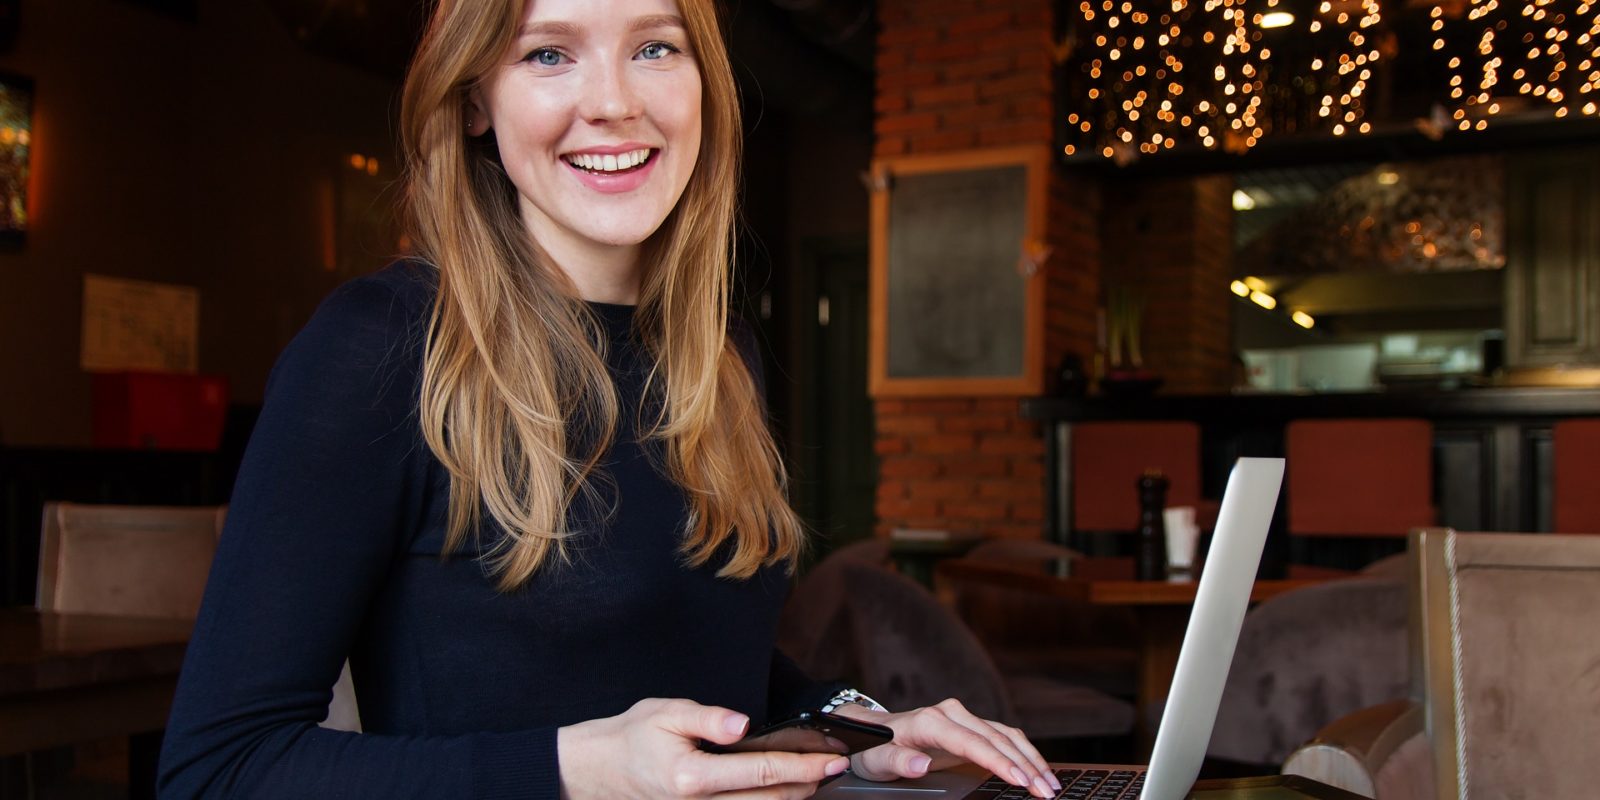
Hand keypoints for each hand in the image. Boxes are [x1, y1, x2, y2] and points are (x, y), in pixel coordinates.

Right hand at [557, 698, 849, 799]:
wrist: (600, 770)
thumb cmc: (631, 738)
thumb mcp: (665, 713)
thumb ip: (707, 718)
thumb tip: (741, 724)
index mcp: (694, 778)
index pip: (762, 773)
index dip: (803, 766)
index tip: (832, 757)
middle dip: (810, 783)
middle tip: (837, 764)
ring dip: (795, 796)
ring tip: (819, 774)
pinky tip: (785, 788)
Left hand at [832, 699, 1059, 798]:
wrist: (873, 732)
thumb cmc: (874, 748)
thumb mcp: (876, 761)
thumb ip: (897, 762)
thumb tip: (921, 763)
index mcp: (930, 721)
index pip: (972, 742)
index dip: (999, 762)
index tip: (1020, 780)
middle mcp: (951, 714)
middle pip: (996, 739)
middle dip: (1025, 766)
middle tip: (1046, 792)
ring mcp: (963, 717)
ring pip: (1006, 736)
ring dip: (1031, 759)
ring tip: (1050, 784)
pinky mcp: (971, 725)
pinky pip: (1004, 736)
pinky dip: (1024, 752)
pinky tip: (1038, 769)